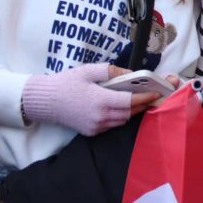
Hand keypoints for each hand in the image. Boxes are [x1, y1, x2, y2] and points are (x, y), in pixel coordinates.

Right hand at [22, 63, 161, 135]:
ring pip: (122, 120)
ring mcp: (95, 126)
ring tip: (140, 100)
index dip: (146, 97)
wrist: (45, 101)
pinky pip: (112, 125)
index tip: (157, 92)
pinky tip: (123, 107)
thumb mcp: (88, 70)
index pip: (130, 101)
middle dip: (143, 104)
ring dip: (133, 111)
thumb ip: (111, 71)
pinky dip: (121, 117)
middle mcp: (100, 116)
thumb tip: (130, 73)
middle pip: (129, 112)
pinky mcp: (91, 131)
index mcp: (100, 100)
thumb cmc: (66, 83)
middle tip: (153, 95)